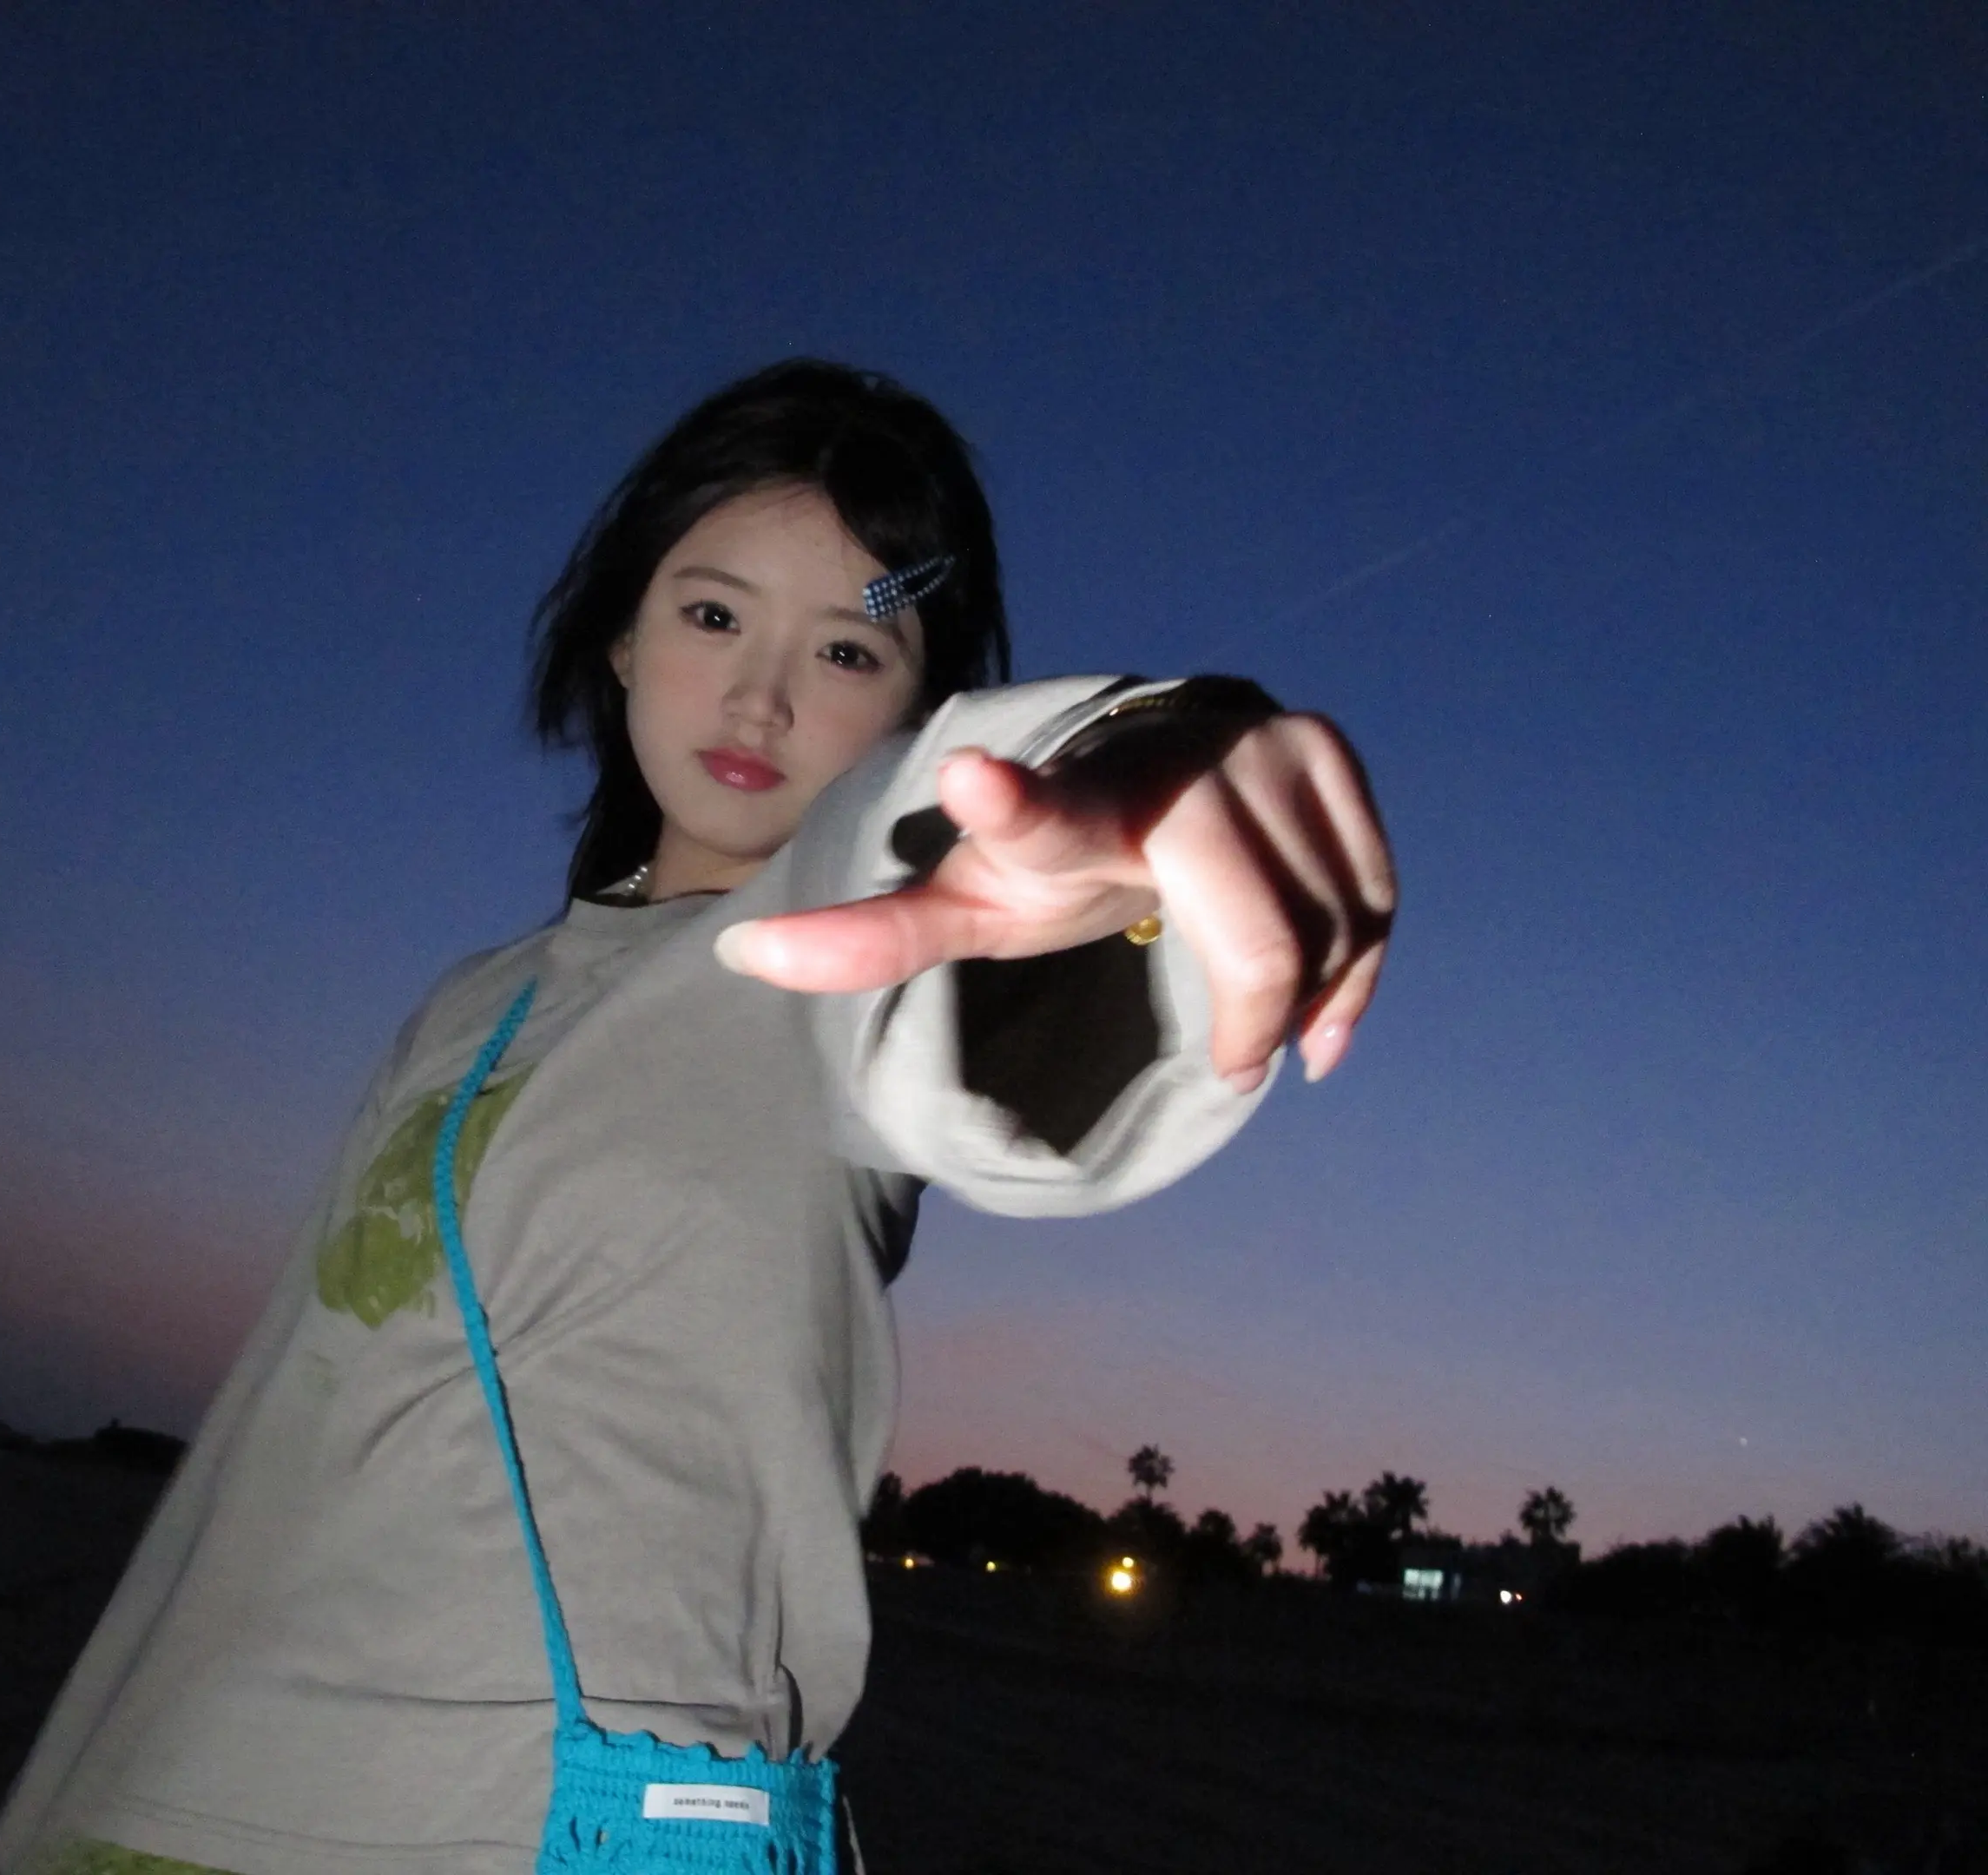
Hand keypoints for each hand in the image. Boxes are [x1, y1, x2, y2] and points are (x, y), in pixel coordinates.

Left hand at [713, 713, 1395, 1088]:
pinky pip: (1373, 898)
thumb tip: (738, 956)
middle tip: (1232, 1059)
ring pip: (1326, 925)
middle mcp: (1167, 762)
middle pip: (1253, 933)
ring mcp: (1256, 743)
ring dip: (1304, 996)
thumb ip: (870, 935)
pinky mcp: (1324, 751)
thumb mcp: (967, 902)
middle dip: (1249, 1011)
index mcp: (1061, 811)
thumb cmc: (1044, 853)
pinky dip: (1357, 970)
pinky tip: (1321, 1011)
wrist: (1143, 768)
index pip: (1032, 813)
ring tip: (1266, 1017)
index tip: (969, 781)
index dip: (1006, 805)